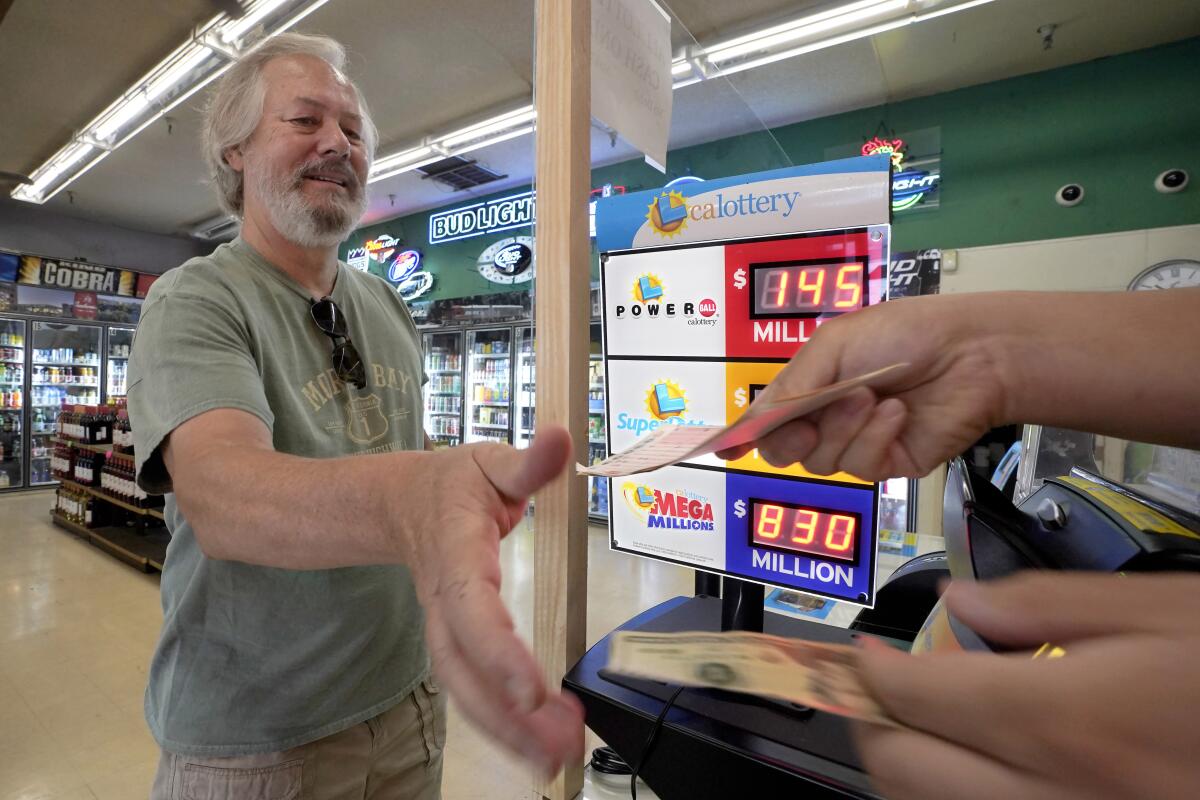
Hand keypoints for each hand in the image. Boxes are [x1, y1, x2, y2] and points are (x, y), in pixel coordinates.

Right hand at [404, 425, 583, 776]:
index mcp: (455, 552)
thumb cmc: (449, 484)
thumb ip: (528, 461)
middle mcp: (444, 600)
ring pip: (464, 688)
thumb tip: (564, 437)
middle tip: (556, 746)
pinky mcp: (453, 644)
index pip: (472, 607)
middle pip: (462, 667)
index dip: (497, 649)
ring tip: (556, 759)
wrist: (395, 504)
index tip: (529, 688)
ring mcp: (443, 626)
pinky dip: (502, 722)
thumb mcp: (488, 462)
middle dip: (505, 713)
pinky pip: (471, 688)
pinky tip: (538, 744)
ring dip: (507, 730)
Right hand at [718, 294, 1013, 478]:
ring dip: (843, 426)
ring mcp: (857, 443)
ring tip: (871, 396)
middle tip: (812, 412)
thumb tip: (752, 422)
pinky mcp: (887, 463)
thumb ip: (790, 386)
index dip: (744, 436)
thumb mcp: (832, 346)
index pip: (766, 420)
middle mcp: (828, 418)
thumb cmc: (904, 334)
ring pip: (819, 461)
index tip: (727, 447)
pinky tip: (896, 413)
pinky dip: (874, 437)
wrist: (971, 353)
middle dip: (791, 434)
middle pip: (783, 450)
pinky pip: (860, 466)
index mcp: (810, 385)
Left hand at [855, 572, 1199, 798]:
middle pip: (904, 768)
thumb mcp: (1165, 611)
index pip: (915, 696)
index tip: (867, 651)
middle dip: (873, 721)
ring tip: (921, 723)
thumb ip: (1046, 602)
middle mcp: (1055, 794)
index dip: (873, 668)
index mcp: (1063, 719)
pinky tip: (980, 762)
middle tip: (881, 687)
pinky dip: (958, 792)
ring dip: (910, 764)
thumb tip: (958, 602)